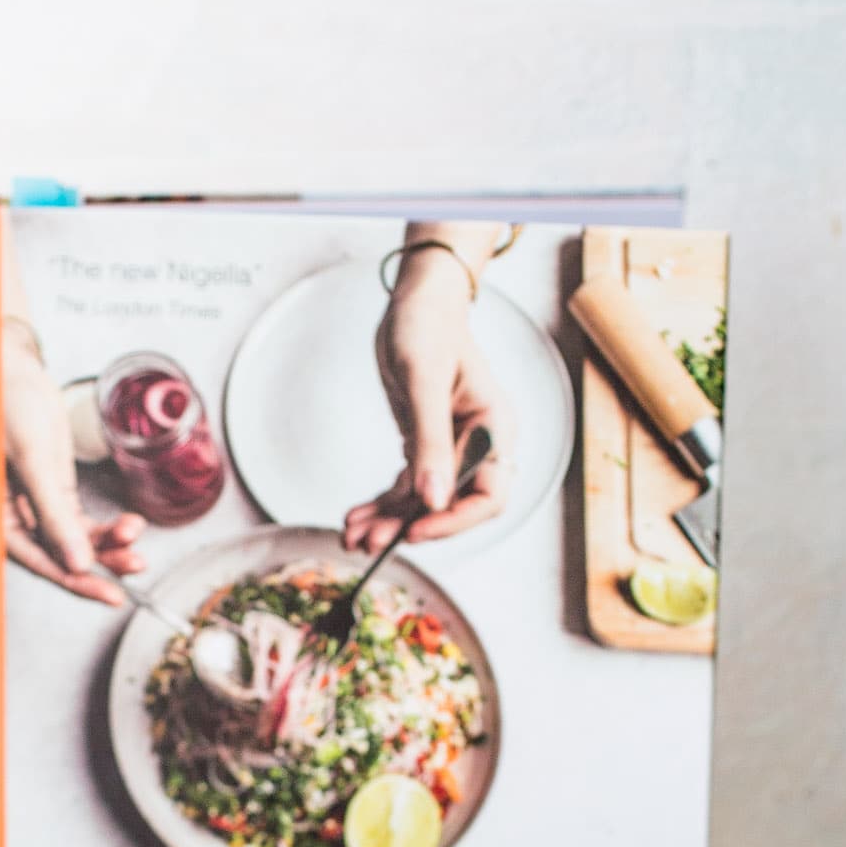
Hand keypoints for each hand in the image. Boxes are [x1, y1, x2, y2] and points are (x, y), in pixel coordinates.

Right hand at [2, 322, 147, 604]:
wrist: (13, 374)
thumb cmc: (5, 407)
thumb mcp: (32, 461)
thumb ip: (53, 513)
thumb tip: (78, 561)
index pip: (40, 563)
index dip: (75, 580)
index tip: (109, 594)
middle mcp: (17, 520)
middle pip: (63, 556)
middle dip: (102, 559)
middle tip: (136, 564)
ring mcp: (39, 508)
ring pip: (78, 540)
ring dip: (109, 542)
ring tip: (136, 534)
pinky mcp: (56, 494)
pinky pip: (83, 521)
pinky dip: (107, 525)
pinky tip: (130, 525)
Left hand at [342, 253, 514, 555]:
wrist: (416, 302)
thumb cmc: (428, 328)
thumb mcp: (425, 382)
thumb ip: (430, 441)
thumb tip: (433, 500)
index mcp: (493, 429)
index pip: (489, 496)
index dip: (454, 521)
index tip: (413, 530)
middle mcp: (477, 444)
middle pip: (450, 506)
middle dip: (409, 528)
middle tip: (368, 544)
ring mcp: (451, 447)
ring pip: (423, 501)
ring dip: (389, 521)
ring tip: (352, 536)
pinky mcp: (425, 444)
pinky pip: (408, 486)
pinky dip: (383, 503)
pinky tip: (357, 517)